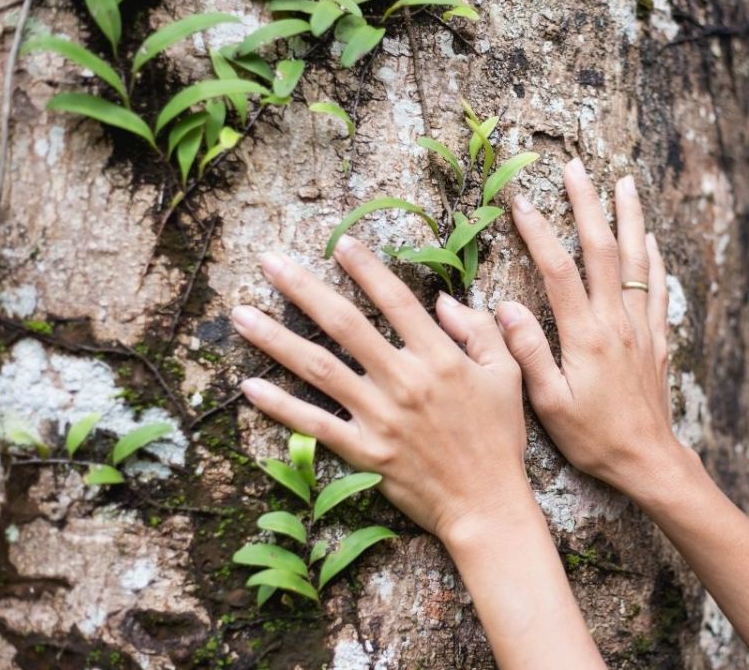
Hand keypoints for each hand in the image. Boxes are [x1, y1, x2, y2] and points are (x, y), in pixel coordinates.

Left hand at [231, 236, 532, 544]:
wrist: (487, 504)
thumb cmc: (499, 438)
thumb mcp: (507, 376)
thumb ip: (480, 331)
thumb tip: (444, 301)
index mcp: (439, 358)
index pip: (395, 300)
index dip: (366, 268)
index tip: (340, 244)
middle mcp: (404, 381)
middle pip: (343, 324)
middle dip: (302, 288)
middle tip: (268, 262)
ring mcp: (379, 417)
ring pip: (318, 368)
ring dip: (275, 338)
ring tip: (241, 315)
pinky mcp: (364, 452)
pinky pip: (314, 424)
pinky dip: (280, 406)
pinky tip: (249, 386)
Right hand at [495, 158, 689, 497]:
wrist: (648, 460)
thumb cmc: (593, 438)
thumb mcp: (550, 405)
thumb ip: (528, 354)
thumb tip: (506, 306)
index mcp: (585, 336)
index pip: (559, 270)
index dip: (539, 232)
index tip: (520, 201)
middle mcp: (616, 323)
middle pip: (601, 251)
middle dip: (588, 205)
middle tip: (576, 168)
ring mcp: (640, 328)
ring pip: (634, 261)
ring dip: (629, 219)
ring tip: (625, 183)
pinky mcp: (656, 340)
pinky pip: (655, 289)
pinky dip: (652, 260)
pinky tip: (649, 241)